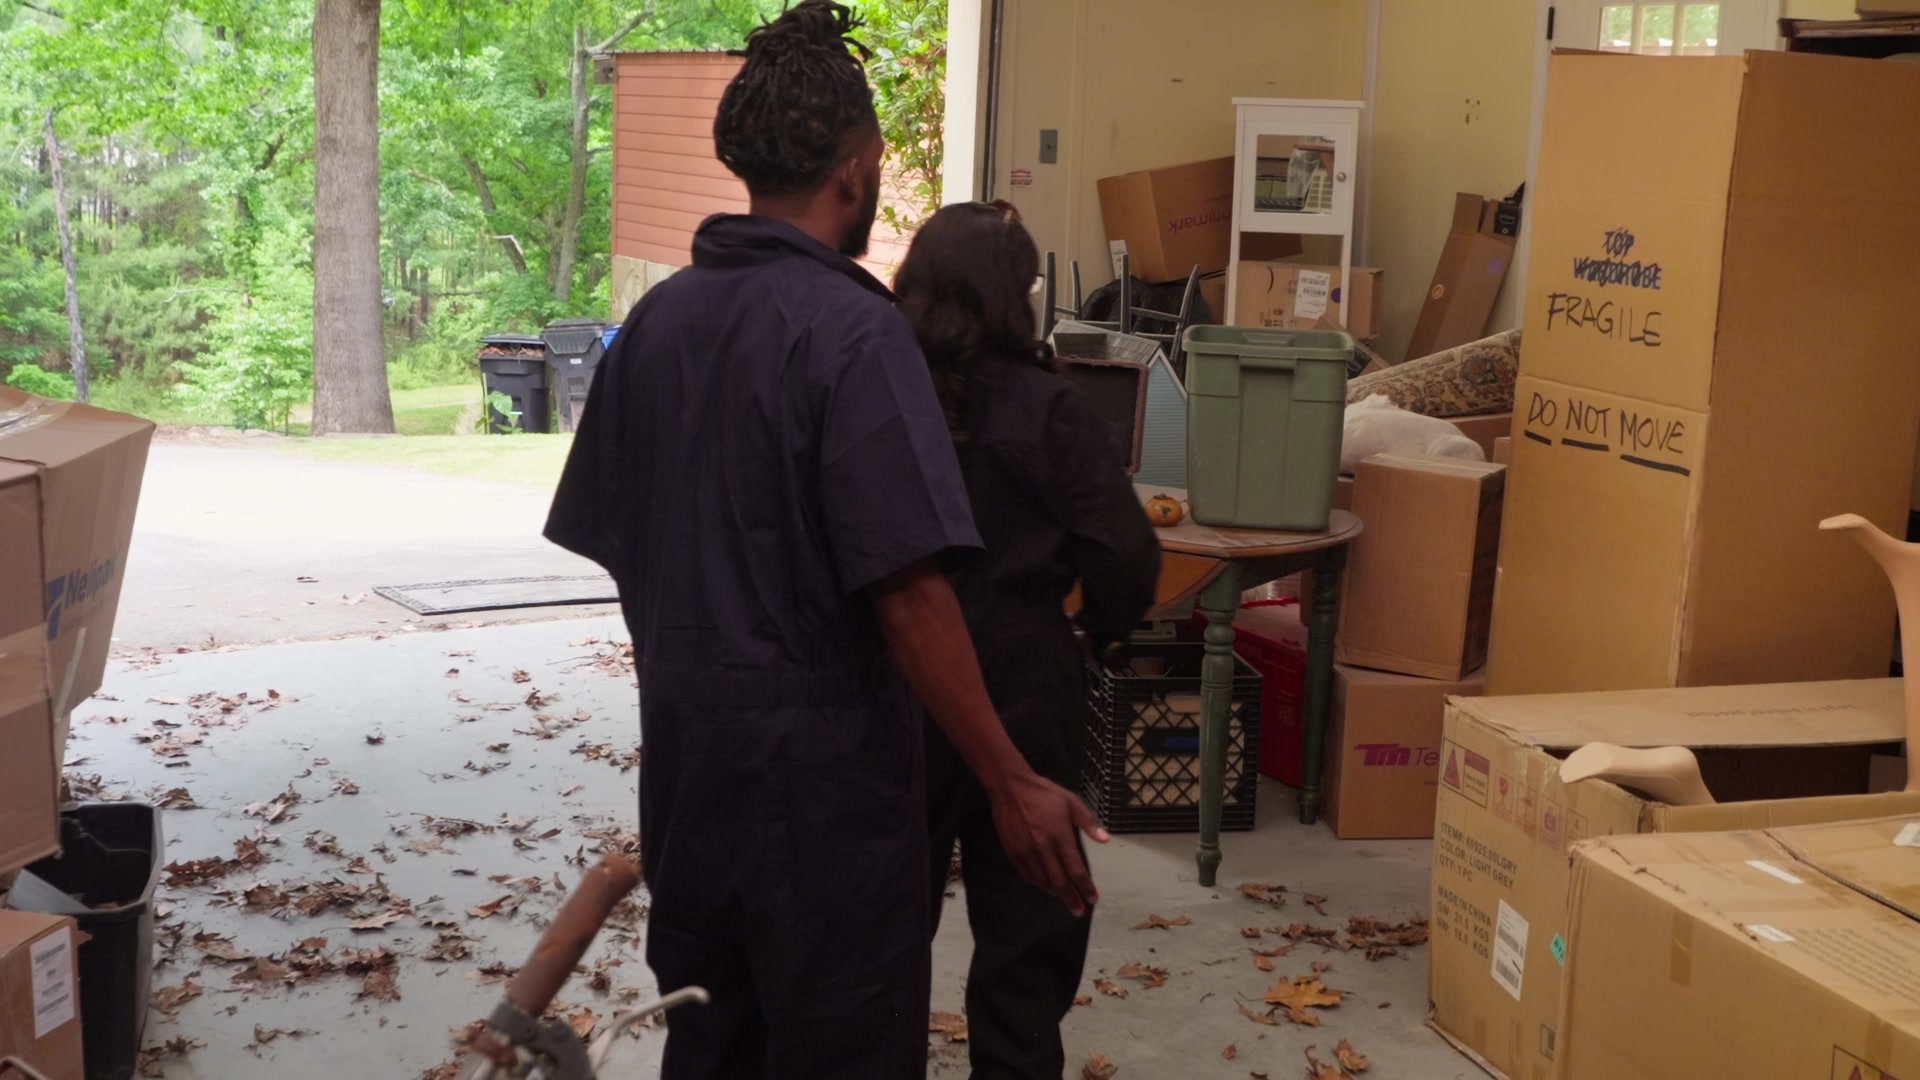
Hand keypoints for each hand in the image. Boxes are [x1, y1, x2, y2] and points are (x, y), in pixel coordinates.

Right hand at [987, 768, 1109, 915]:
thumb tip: (1106, 840)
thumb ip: (1088, 822)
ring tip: (1063, 896)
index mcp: (1060, 836)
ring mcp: (1026, 852)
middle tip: (1078, 911)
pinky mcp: (1012, 852)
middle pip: (1059, 882)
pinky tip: (1043, 883)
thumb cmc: (1044, 793)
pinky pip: (1026, 875)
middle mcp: (1043, 848)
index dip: (1085, 887)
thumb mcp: (1071, 801)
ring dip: (1054, 892)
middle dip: (1070, 899)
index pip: (1076, 870)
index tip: (1092, 899)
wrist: (1010, 788)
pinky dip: (1037, 883)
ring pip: (1042, 882)